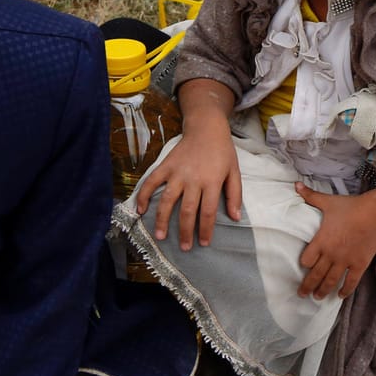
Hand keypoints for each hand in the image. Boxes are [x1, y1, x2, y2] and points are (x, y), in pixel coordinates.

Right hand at [135, 122, 241, 250]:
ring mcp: (177, 172)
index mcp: (212, 181)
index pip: (207, 212)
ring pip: (167, 200)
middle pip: (187, 210)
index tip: (203, 243)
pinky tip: (140, 210)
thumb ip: (234, 195)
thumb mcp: (234, 172)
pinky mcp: (165, 166)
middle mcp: (193, 179)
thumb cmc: (222, 152)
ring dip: (161, 220)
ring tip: (159, 237)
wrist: (206, 128)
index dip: (205, 230)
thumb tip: (235, 218)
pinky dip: (144, 195)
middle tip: (184, 247)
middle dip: (185, 232)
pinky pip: (152, 182)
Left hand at [295, 182, 375, 299]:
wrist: (375, 214)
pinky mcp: (359, 264)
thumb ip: (311, 196)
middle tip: (302, 294)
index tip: (302, 267)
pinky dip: (345, 290)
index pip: (307, 260)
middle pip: (315, 275)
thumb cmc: (350, 207)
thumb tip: (296, 185)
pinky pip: (350, 282)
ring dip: (323, 291)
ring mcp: (345, 261)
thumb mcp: (328, 202)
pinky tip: (340, 296)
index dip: (304, 264)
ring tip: (317, 298)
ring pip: (331, 281)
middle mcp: (331, 254)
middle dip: (308, 286)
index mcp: (321, 241)